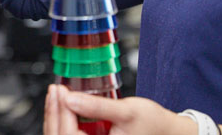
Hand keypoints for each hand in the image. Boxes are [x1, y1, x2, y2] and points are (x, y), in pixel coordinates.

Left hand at [44, 85, 196, 134]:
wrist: (167, 131)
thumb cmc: (152, 123)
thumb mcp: (126, 111)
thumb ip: (97, 106)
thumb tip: (69, 98)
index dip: (61, 113)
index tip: (59, 92)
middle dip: (55, 113)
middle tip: (54, 90)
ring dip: (57, 116)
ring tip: (57, 94)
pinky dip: (64, 121)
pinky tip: (64, 104)